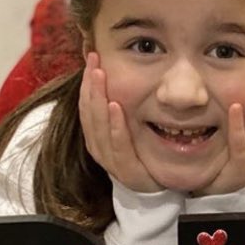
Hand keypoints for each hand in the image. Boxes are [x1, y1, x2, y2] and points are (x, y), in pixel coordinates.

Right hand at [79, 52, 160, 191]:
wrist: (158, 188)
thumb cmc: (143, 153)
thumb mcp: (130, 126)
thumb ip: (122, 105)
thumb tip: (117, 74)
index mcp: (98, 134)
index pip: (87, 104)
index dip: (87, 81)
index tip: (92, 56)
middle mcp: (100, 146)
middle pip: (88, 113)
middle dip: (91, 85)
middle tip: (94, 61)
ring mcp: (112, 160)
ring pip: (97, 128)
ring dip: (98, 100)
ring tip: (100, 77)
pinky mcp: (127, 171)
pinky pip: (118, 146)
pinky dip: (115, 126)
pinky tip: (117, 108)